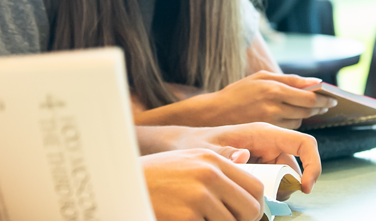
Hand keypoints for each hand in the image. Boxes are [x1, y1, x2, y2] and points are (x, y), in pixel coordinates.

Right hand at [142, 149, 262, 220]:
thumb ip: (219, 170)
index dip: (255, 205)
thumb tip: (250, 182)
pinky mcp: (187, 216)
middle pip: (250, 208)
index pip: (255, 186)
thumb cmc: (156, 177)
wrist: (120, 184)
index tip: (247, 215)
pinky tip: (184, 219)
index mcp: (213, 160)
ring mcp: (198, 196)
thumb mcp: (188, 162)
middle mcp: (209, 174)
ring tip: (199, 218)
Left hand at [171, 122, 321, 197]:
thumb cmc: (194, 143)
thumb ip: (224, 153)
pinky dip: (267, 191)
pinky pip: (272, 179)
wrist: (181, 145)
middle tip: (268, 201)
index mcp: (263, 132)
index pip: (303, 143)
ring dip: (276, 191)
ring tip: (254, 200)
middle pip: (295, 165)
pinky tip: (249, 196)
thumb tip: (244, 156)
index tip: (305, 188)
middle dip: (289, 186)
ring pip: (284, 176)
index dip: (313, 165)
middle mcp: (268, 142)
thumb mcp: (206, 151)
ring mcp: (264, 153)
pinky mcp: (258, 164)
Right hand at [191, 71, 335, 128]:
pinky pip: (288, 130)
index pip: (309, 98)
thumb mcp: (261, 78)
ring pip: (299, 121)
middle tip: (325, 105)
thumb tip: (316, 83)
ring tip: (301, 108)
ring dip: (304, 115)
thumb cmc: (238, 92)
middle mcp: (273, 107)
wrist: (212, 114)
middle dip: (318, 107)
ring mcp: (270, 122)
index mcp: (273, 89)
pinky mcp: (266, 134)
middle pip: (307, 111)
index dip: (324, 99)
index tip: (333, 99)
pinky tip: (286, 117)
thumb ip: (290, 79)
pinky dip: (291, 123)